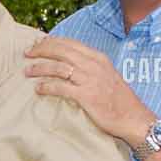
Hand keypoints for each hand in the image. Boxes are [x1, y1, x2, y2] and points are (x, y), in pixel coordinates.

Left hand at [23, 36, 153, 143]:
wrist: (133, 118)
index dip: (51, 41)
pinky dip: (47, 86)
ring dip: (40, 68)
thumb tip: (70, 65)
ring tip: (27, 71)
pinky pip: (61, 88)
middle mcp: (94, 65)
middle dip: (41, 50)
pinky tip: (38, 89)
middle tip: (27, 53)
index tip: (37, 43)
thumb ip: (90, 68)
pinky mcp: (87, 96)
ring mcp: (90, 80)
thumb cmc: (119, 100)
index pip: (70, 43)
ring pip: (59, 67)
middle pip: (61, 51)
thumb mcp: (107, 76)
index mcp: (98, 58)